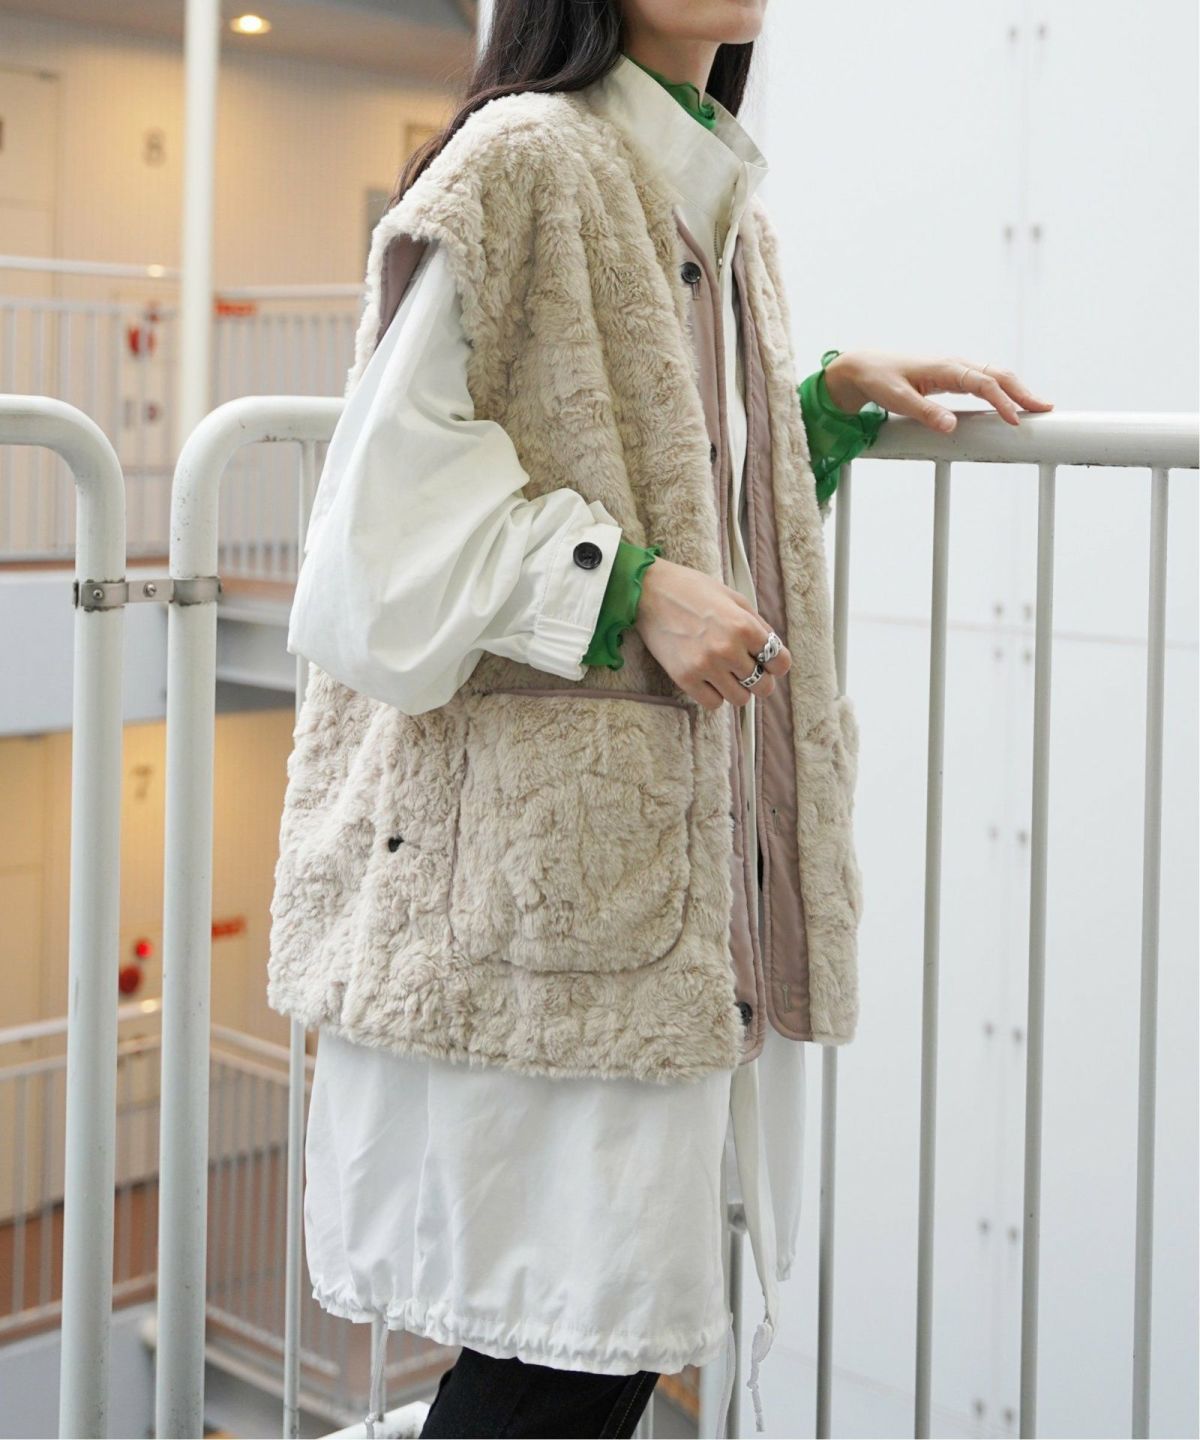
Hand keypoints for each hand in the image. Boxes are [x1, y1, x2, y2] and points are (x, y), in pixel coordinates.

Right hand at [635, 556, 790, 710]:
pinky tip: (708, 679)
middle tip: (746, 671)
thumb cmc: (691, 590)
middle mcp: (728, 649)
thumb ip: (757, 624)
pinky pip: (713, 704)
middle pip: (763, 686)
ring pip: (740, 699)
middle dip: (758, 679)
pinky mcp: (685, 678)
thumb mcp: (733, 598)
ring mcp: (706, 666)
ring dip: (736, 689)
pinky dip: (714, 695)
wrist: (648, 591)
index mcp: (744, 626)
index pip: (780, 663)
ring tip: (725, 674)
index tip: (768, 663)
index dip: (776, 664)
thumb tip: (773, 649)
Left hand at [824, 350, 1053, 432]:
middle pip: (998, 375)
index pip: (982, 383)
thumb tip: (951, 426)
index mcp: (945, 368)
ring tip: (1037, 407)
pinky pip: (985, 381)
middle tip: (1045, 409)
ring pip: (994, 376)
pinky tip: (1012, 403)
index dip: (1001, 401)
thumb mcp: (899, 400)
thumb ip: (925, 413)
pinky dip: (1002, 390)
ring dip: (1017, 390)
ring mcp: (956, 369)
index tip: (1015, 421)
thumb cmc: (881, 381)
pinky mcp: (953, 377)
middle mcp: (955, 365)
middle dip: (1022, 391)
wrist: (866, 367)